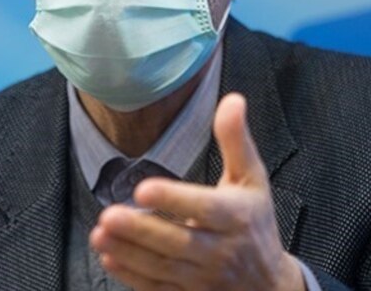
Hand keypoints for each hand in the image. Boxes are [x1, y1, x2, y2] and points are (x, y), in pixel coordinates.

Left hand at [89, 93, 304, 290]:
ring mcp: (204, 279)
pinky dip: (132, 276)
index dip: (174, 199)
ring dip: (129, 252)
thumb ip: (236, 141)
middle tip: (108, 214)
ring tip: (99, 233)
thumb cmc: (255, 223)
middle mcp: (221, 251)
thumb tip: (233, 99)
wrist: (271, 286)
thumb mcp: (252, 180)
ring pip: (162, 267)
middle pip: (177, 242)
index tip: (143, 187)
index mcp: (235, 217)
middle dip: (141, 230)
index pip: (203, 208)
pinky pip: (158, 289)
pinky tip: (109, 256)